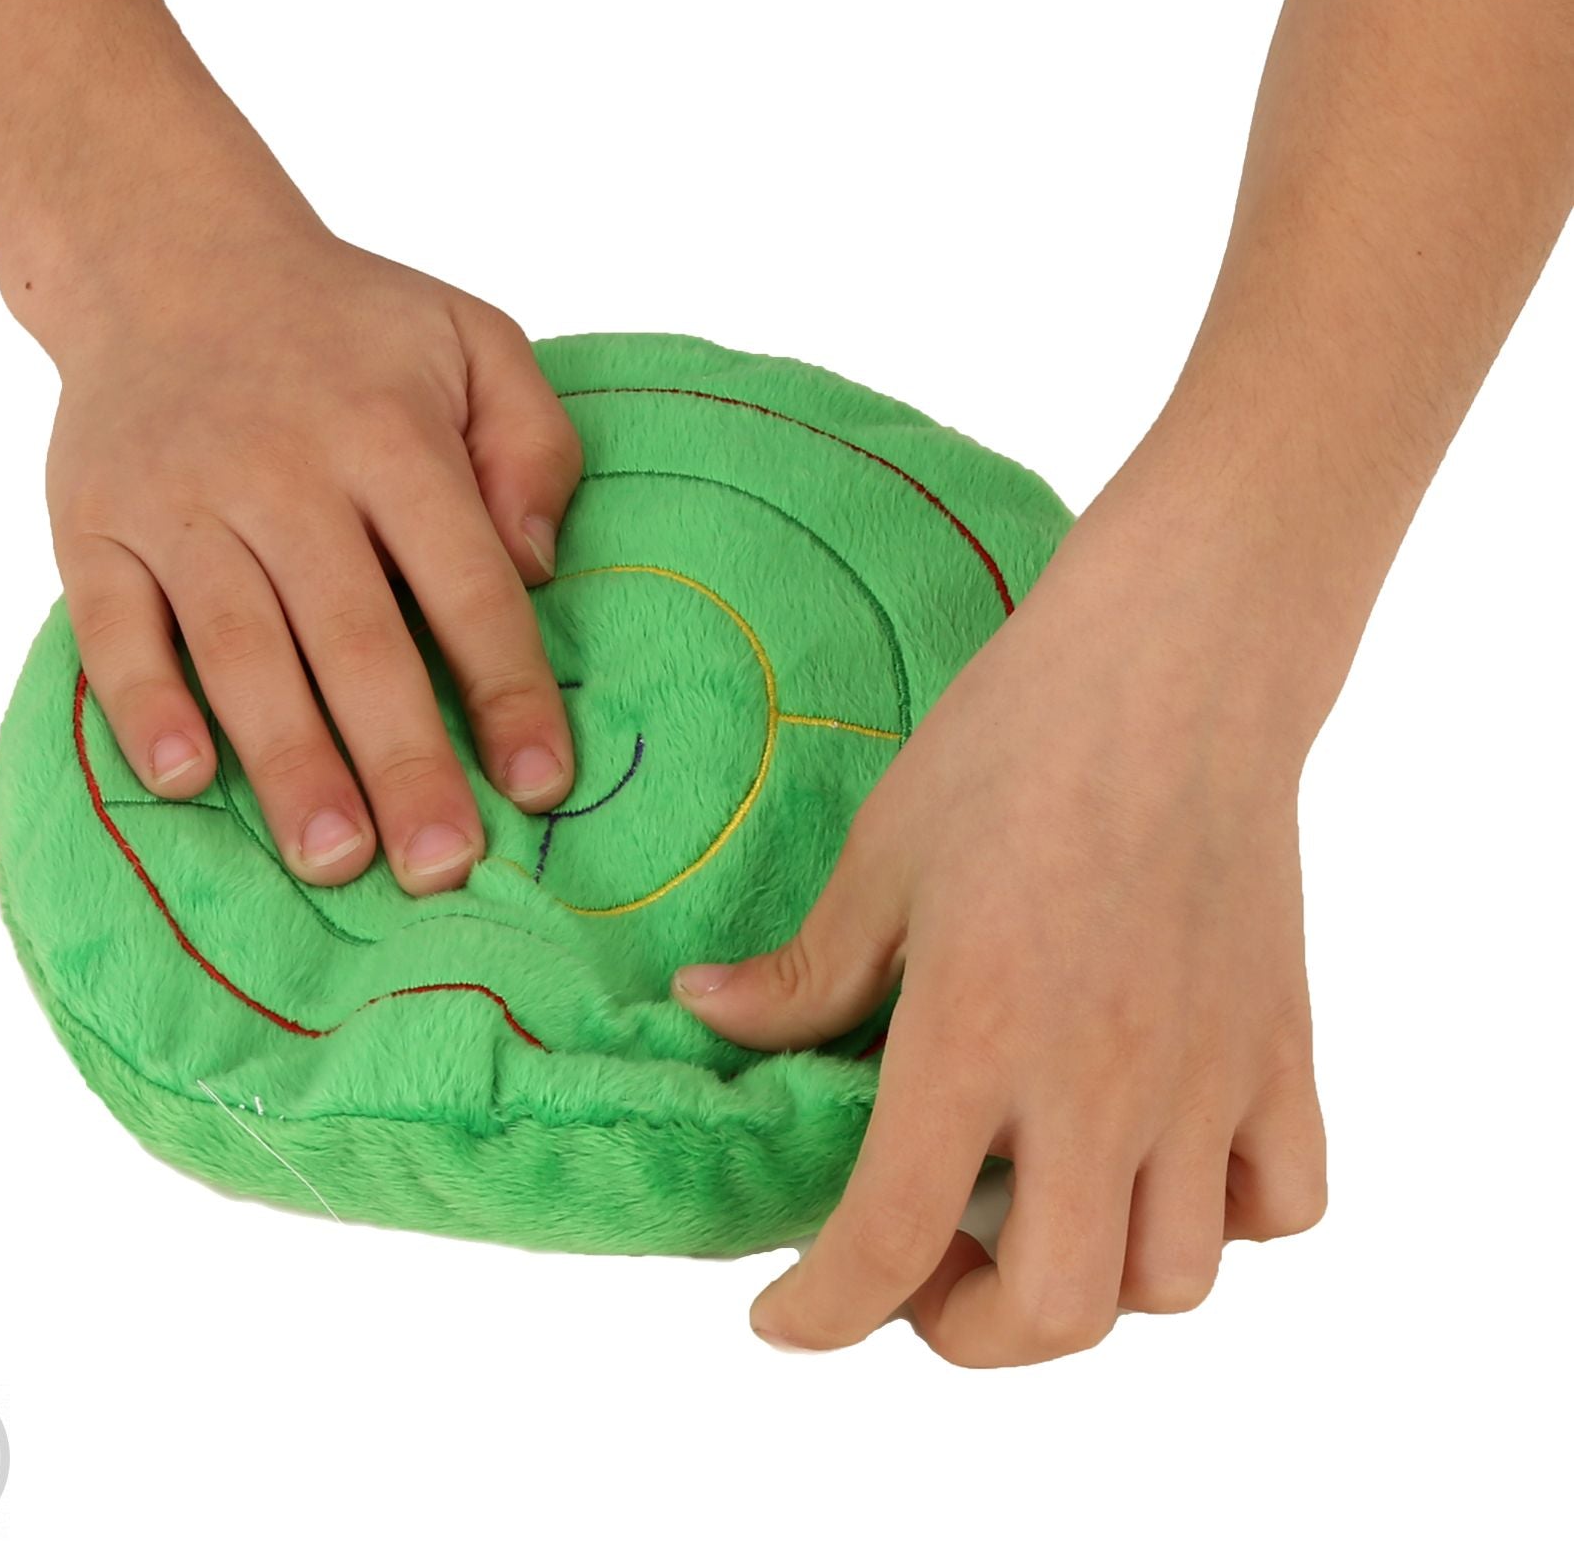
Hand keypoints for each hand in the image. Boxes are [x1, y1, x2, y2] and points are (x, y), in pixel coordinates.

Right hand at [44, 217, 581, 894]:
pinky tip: (188, 781)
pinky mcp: (96, 525)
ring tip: (335, 859)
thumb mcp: (474, 340)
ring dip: (289, 760)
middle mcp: (286, 471)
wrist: (169, 257)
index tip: (540, 785)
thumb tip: (538, 565)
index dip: (507, 689)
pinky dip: (145, 704)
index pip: (466, 583)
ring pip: (242, 648)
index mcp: (391, 433)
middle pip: (357, 637)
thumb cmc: (348, 328)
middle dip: (404, 760)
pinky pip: (114, 627)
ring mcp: (182, 501)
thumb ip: (531, 442)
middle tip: (441, 867)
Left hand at [672, 463, 1330, 1364]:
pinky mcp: (1280, 1046)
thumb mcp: (883, 855)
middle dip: (962, 1329)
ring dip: (1088, 1284)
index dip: (821, 1313)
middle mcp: (1099, 1080)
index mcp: (976, 1032)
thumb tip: (709, 1017)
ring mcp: (1205, 1073)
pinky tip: (1157, 1163)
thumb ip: (805, 970)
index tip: (783, 1319)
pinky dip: (1219, 1223)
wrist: (1174, 662)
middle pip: (1052, 1312)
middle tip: (917, 1268)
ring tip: (1034, 1212)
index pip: (888, 1238)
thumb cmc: (1017, 739)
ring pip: (1171, 1284)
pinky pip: (1283, 1202)